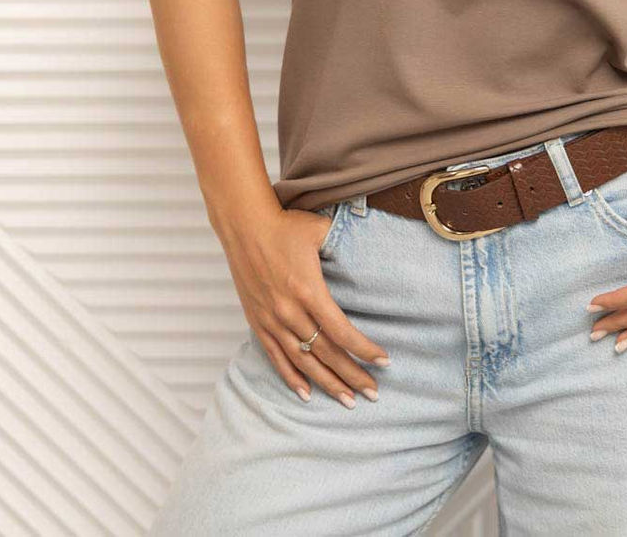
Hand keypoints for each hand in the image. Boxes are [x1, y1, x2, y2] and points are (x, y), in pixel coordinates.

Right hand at [218, 206, 391, 407]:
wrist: (243, 226)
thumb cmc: (284, 225)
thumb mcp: (319, 229)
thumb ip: (343, 242)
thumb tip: (367, 244)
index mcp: (308, 290)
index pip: (341, 331)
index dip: (363, 350)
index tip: (383, 361)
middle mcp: (289, 311)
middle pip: (326, 353)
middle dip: (352, 376)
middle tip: (373, 394)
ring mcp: (272, 320)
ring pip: (303, 362)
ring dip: (327, 384)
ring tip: (348, 401)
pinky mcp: (257, 322)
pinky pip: (276, 357)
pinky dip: (291, 377)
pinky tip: (305, 394)